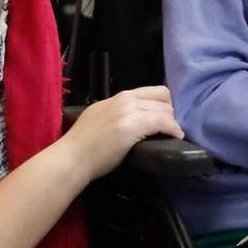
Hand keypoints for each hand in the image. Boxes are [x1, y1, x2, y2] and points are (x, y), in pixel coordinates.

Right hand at [64, 86, 181, 181]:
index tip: (163, 117)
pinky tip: (175, 137)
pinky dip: (173, 129)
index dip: (162, 104)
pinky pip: (163, 122)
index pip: (151, 90)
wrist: (72, 157)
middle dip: (169, 112)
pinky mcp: (133, 127)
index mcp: (117, 97)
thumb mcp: (99, 117)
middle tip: (168, 128)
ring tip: (172, 134)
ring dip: (172, 122)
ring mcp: (129, 112)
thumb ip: (116, 113)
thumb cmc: (82, 144)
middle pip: (162, 97)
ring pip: (165, 109)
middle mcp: (124, 99)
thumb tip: (132, 119)